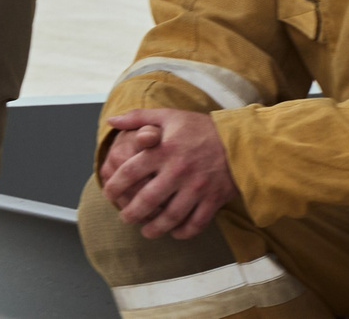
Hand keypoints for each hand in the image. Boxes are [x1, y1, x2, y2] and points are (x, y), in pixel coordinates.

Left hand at [100, 108, 236, 239]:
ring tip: (145, 232)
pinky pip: (197, 222)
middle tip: (124, 218)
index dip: (115, 185)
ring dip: (155, 228)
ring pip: (171, 216)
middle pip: (148, 199)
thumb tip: (111, 120)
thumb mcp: (168, 116)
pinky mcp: (214, 199)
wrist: (241, 140)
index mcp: (163, 150)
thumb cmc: (200, 128)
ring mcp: (197, 187)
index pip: (130, 171)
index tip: (108, 193)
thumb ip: (137, 117)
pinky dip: (184, 232)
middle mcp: (177, 171)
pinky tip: (174, 233)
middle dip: (132, 213)